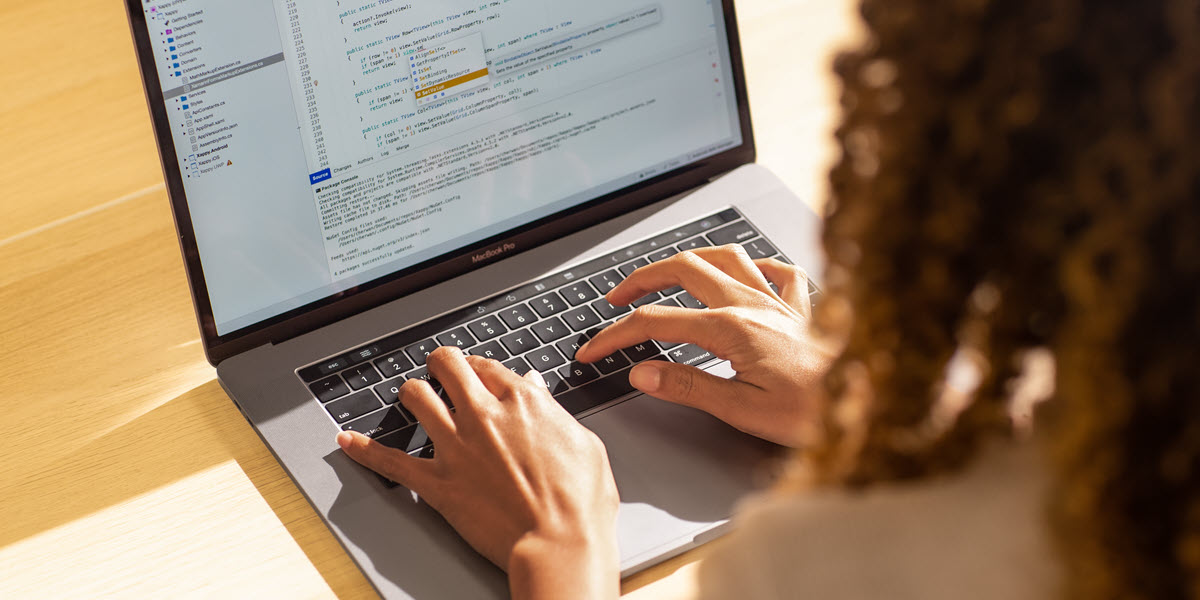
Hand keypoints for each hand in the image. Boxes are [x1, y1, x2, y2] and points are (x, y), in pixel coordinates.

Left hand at [336, 347, 619, 599]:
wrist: (559, 543)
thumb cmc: (581, 501)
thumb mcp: (583, 442)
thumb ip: (552, 411)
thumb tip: (535, 389)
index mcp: (522, 402)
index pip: (487, 366)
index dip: (479, 368)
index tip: (476, 374)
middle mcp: (483, 415)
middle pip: (447, 366)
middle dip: (441, 365)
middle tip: (440, 371)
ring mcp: (456, 446)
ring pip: (415, 397)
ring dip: (412, 393)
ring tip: (412, 396)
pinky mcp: (436, 482)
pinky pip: (390, 461)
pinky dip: (364, 449)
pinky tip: (347, 440)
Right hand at [576, 246, 834, 447]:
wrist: (873, 403)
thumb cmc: (817, 413)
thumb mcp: (743, 411)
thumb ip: (689, 386)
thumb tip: (643, 371)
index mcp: (731, 330)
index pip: (656, 323)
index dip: (616, 334)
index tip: (594, 349)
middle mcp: (753, 304)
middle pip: (684, 269)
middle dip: (642, 278)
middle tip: (616, 298)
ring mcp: (778, 300)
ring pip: (725, 256)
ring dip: (689, 260)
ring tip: (667, 274)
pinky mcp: (803, 307)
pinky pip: (774, 269)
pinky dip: (752, 266)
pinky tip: (745, 275)